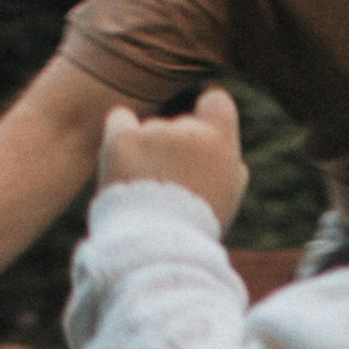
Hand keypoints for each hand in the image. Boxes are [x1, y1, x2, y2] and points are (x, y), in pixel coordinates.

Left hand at [97, 87, 248, 227]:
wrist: (157, 247)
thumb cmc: (196, 225)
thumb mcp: (228, 196)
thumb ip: (228, 163)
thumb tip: (221, 145)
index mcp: (221, 141)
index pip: (217, 101)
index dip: (208, 116)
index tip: (201, 138)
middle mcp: (189, 130)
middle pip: (179, 125)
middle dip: (175, 148)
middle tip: (169, 185)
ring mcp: (153, 132)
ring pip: (149, 130)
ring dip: (147, 152)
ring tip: (146, 191)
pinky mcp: (122, 139)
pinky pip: (120, 121)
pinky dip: (121, 136)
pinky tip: (123, 162)